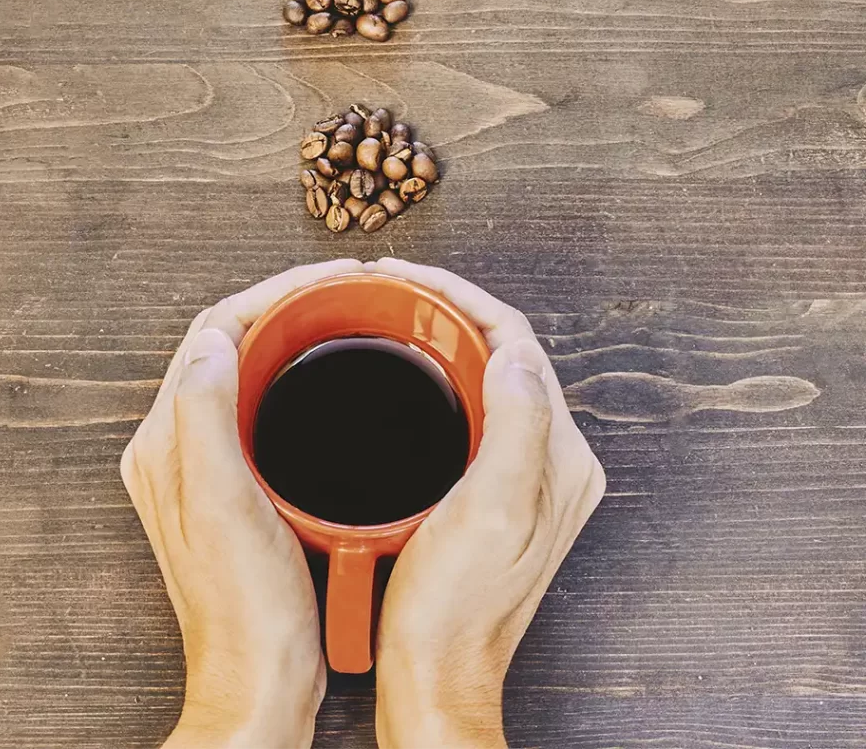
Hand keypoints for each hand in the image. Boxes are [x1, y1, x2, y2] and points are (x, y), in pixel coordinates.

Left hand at [121, 259, 362, 748]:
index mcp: (167, 441)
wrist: (258, 676)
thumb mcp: (223, 505)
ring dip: (286, 331)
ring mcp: (203, 463)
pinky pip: (257, 401)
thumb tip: (209, 340)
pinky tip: (326, 375)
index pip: (213, 332)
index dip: (274, 293)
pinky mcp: (233, 481)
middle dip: (283, 301)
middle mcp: (176, 445)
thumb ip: (204, 417)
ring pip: (242, 367)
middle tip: (341, 284)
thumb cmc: (245, 607)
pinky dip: (291, 373)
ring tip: (337, 311)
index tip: (329, 276)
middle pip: (225, 342)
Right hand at [372, 259, 605, 748]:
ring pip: (488, 375)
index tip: (405, 277)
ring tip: (393, 313)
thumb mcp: (492, 513)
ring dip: (444, 335)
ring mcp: (523, 474)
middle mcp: (551, 459)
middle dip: (449, 306)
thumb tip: (515, 352)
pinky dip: (437, 375)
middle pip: (505, 351)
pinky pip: (473, 406)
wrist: (437, 674)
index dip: (458, 296)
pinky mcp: (494, 488)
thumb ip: (518, 427)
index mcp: (559, 456)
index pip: (517, 343)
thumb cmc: (456, 609)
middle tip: (392, 287)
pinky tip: (402, 374)